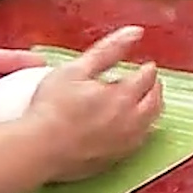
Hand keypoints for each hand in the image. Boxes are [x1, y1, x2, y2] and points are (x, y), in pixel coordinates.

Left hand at [0, 7, 46, 136]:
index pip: (3, 61)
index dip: (24, 62)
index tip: (48, 66)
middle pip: (7, 84)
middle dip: (28, 85)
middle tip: (55, 92)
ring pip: (1, 106)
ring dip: (19, 108)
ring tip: (45, 115)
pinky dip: (6, 130)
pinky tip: (20, 137)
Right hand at [26, 26, 162, 181]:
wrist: (37, 149)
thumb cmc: (52, 108)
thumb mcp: (77, 68)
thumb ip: (108, 49)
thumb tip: (134, 33)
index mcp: (124, 96)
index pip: (147, 78)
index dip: (147, 69)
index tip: (146, 65)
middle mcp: (131, 121)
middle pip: (155, 101)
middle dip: (155, 88)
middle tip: (149, 81)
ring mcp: (124, 144)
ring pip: (150, 124)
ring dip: (151, 109)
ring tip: (143, 101)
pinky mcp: (114, 160)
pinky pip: (137, 142)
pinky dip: (140, 129)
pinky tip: (129, 126)